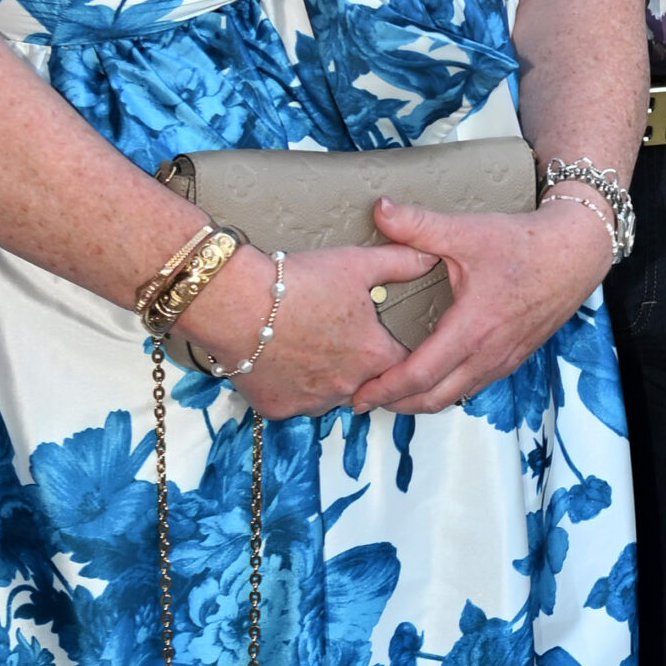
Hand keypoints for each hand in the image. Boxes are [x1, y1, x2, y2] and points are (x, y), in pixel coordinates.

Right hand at [180, 241, 421, 420]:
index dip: (399, 349)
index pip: (405, 365)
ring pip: (331, 394)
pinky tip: (287, 360)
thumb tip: (429, 257)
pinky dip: (294, 386)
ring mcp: (311, 402)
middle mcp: (347, 386)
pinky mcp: (278, 409)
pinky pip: (295, 402)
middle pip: (367, 382)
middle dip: (362, 364)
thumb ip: (400, 263)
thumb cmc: (297, 284)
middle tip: (344, 337)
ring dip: (330, 377)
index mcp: (374, 356)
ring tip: (315, 345)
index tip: (388, 338)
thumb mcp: (357, 264)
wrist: (236, 304)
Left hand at [345, 195, 616, 417]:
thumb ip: (419, 225)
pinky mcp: (514, 357)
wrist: (576, 252)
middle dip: (396, 404)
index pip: (420, 374)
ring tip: (393, 391)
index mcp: (472, 327)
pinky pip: (474, 385)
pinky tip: (433, 374)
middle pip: (434, 398)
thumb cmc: (524, 242)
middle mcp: (489, 353)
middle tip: (365, 398)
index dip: (385, 389)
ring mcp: (504, 360)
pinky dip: (447, 388)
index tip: (358, 393)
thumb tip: (379, 209)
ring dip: (422, 399)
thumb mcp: (469, 231)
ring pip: (455, 395)